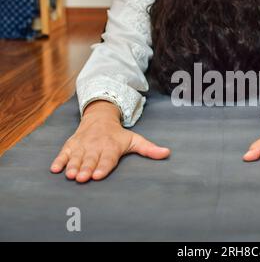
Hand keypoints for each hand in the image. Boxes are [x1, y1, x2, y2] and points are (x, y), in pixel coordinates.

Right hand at [50, 101, 169, 182]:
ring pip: (77, 157)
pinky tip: (55, 169)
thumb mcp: (134, 140)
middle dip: (86, 168)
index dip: (103, 167)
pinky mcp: (71, 145)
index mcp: (111, 147)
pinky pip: (64, 152)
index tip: (97, 175)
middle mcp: (96, 146)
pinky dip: (59, 160)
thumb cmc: (118, 135)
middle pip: (91, 160)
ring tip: (70, 175)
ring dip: (73, 166)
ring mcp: (82, 145)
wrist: (99, 119)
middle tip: (82, 178)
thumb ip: (149, 149)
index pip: (107, 159)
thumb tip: (167, 153)